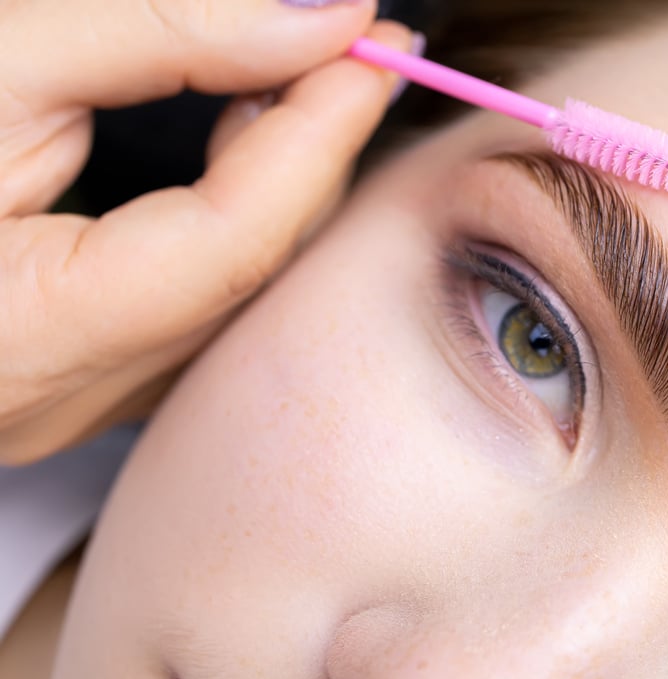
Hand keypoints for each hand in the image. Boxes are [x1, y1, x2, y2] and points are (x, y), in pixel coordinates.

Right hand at [0, 0, 410, 463]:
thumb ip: (161, 36)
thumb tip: (317, 19)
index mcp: (29, 338)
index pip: (239, 237)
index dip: (322, 133)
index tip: (380, 49)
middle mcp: (62, 396)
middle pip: (251, 269)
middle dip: (314, 152)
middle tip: (356, 54)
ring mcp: (65, 398)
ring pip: (231, 290)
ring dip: (279, 181)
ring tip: (302, 82)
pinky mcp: (64, 373)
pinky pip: (190, 299)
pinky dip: (232, 217)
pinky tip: (235, 147)